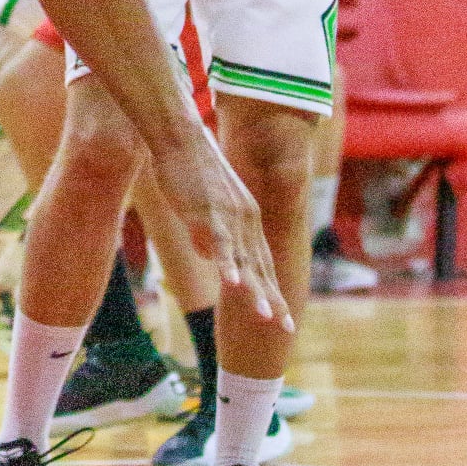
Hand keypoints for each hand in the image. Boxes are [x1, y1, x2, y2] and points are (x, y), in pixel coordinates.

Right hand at [147, 120, 291, 331]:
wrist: (181, 137)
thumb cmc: (187, 168)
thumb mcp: (204, 205)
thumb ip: (209, 230)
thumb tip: (208, 253)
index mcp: (246, 218)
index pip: (263, 260)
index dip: (272, 289)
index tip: (281, 315)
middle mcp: (244, 219)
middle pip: (261, 266)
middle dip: (273, 299)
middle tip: (285, 328)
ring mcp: (227, 216)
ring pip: (244, 260)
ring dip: (254, 290)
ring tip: (265, 317)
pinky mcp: (206, 212)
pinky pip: (220, 243)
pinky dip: (227, 265)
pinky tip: (232, 285)